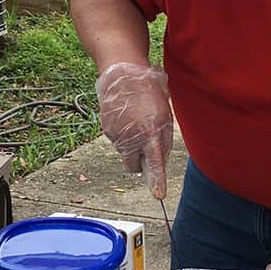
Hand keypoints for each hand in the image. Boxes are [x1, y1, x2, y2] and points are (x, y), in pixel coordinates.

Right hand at [94, 62, 172, 198]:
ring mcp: (116, 135)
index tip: (159, 195)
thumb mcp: (165, 114)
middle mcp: (131, 136)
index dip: (157, 181)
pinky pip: (117, 141)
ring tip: (136, 120)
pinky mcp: (106, 130)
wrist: (122, 74)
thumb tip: (159, 161)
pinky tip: (127, 116)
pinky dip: (123, 134)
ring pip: (125, 152)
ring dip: (131, 144)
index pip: (154, 163)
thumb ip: (163, 139)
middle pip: (134, 167)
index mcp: (150, 131)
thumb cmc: (149, 92)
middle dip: (139, 163)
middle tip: (146, 145)